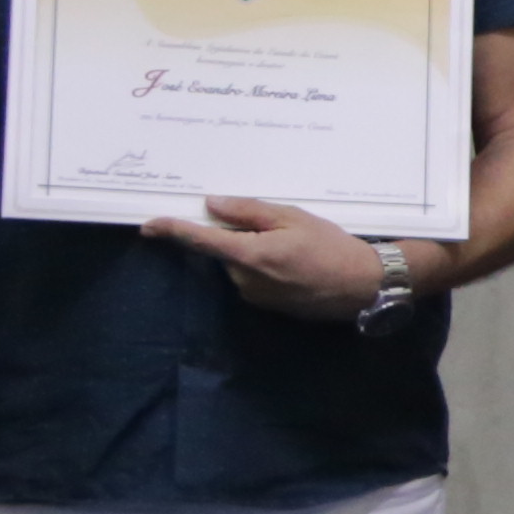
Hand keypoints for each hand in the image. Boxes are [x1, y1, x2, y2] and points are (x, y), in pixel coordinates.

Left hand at [143, 195, 399, 321]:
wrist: (365, 287)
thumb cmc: (332, 247)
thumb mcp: (293, 219)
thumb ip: (249, 212)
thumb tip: (212, 205)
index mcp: (250, 255)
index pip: (201, 241)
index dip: (172, 230)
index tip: (148, 225)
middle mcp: (245, 280)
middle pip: (226, 251)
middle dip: (240, 236)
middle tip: (278, 227)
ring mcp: (256, 297)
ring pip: (241, 266)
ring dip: (256, 253)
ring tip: (296, 247)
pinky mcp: (268, 307)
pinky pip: (255, 280)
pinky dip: (268, 268)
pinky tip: (298, 265)